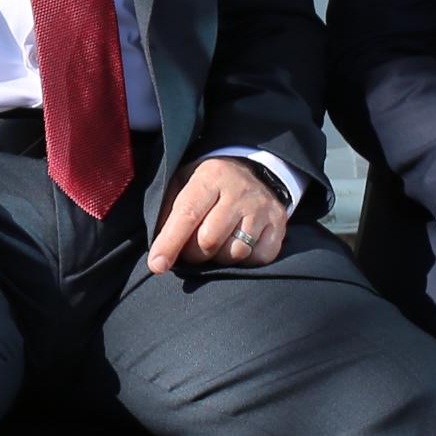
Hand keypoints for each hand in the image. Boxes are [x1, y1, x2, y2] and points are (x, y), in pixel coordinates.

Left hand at [147, 156, 287, 274]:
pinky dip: (244, 261)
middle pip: (210, 240)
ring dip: (218, 258)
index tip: (157, 265)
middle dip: (193, 254)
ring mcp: (262, 208)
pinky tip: (236, 246)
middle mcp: (240, 191)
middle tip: (189, 250)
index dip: (170, 243)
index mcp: (210, 177)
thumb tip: (158, 252)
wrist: (252, 170)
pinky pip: (259, 258)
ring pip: (235, 252)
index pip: (188, 214)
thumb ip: (168, 212)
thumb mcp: (183, 183)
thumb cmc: (208, 185)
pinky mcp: (279, 224)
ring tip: (214, 247)